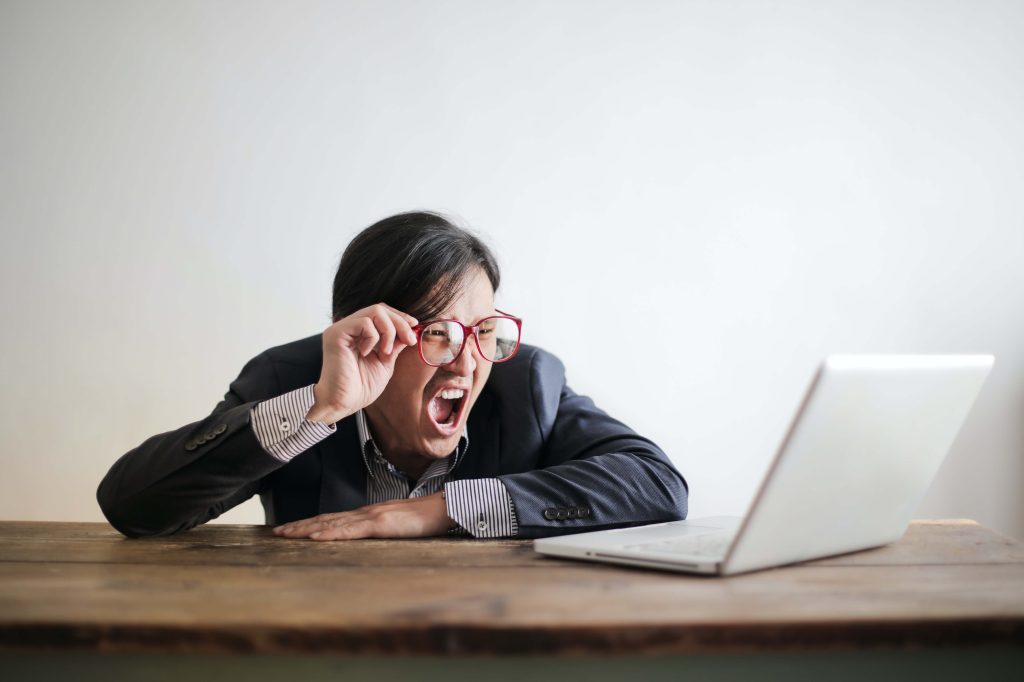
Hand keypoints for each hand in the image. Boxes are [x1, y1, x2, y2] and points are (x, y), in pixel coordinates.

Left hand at [272, 493, 455, 539]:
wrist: (444, 508)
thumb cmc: (425, 518)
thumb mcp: (397, 526)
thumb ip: (381, 529)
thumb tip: (367, 536)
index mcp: (368, 514)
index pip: (333, 518)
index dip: (311, 523)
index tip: (292, 528)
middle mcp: (365, 513)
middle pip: (326, 518)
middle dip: (300, 525)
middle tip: (277, 531)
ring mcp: (372, 517)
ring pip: (333, 523)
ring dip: (308, 529)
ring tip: (287, 534)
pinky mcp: (381, 524)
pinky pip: (351, 530)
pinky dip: (331, 533)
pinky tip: (316, 537)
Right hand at [305, 303, 418, 424]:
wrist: (344, 403)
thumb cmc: (361, 387)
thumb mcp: (385, 362)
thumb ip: (394, 344)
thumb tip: (410, 329)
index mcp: (358, 333)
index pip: (381, 312)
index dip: (399, 316)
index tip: (414, 326)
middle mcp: (348, 327)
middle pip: (380, 308)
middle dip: (399, 322)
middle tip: (409, 339)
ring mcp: (341, 329)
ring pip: (374, 311)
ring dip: (389, 331)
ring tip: (385, 353)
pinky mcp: (336, 334)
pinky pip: (364, 323)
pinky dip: (373, 337)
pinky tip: (367, 353)